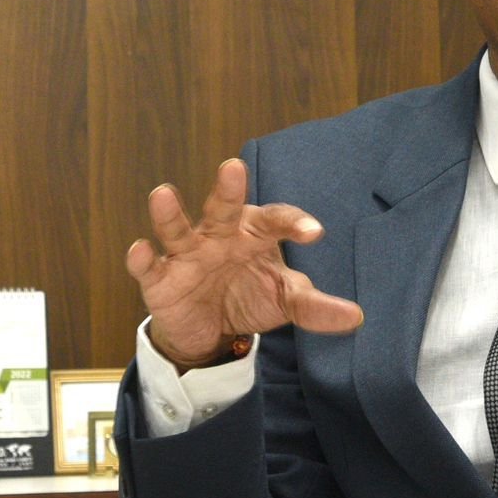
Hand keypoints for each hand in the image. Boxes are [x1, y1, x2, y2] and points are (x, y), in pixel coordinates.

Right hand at [125, 158, 362, 369]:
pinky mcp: (160, 279)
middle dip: (228, 189)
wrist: (210, 330)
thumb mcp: (287, 301)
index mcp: (255, 233)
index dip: (295, 223)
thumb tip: (357, 317)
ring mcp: (187, 254)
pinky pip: (149, 266)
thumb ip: (317, 307)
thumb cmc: (251, 297)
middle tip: (233, 166)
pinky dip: (141, 258)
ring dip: (169, 213)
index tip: (314, 233)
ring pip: (178, 228)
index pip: (278, 220)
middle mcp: (220, 235)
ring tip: (163, 194)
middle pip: (224, 207)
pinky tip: (140, 249)